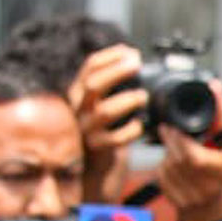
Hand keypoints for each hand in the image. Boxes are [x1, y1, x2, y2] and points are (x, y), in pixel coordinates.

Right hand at [67, 45, 147, 202]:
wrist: (94, 169)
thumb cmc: (104, 132)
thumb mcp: (103, 104)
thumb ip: (112, 86)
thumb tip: (133, 59)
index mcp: (79, 94)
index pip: (89, 67)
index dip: (110, 56)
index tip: (130, 51)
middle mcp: (78, 109)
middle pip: (94, 84)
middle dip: (117, 71)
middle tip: (137, 65)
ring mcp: (86, 129)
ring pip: (105, 111)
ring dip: (128, 100)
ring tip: (143, 97)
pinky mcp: (98, 148)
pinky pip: (116, 138)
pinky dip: (131, 130)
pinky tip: (140, 125)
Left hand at [156, 100, 221, 220]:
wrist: (210, 205)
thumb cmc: (217, 167)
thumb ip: (218, 116)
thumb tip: (214, 86)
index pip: (194, 156)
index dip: (179, 141)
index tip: (173, 127)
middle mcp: (209, 186)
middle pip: (178, 159)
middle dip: (170, 141)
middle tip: (167, 130)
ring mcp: (192, 196)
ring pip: (169, 167)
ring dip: (167, 154)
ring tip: (174, 148)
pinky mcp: (177, 201)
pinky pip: (162, 177)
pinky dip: (163, 169)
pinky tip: (172, 167)